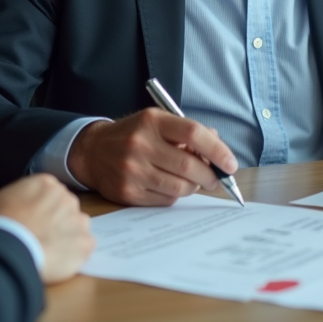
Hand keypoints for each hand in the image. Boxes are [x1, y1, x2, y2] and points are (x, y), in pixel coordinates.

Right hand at [0, 173, 94, 283]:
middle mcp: (66, 197)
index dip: (36, 209)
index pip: (47, 194)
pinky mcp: (85, 243)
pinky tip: (57, 260)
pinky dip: (74, 254)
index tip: (26, 221)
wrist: (5, 252)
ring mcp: (78, 220)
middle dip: (52, 221)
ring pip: (76, 226)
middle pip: (64, 209)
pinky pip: (84, 246)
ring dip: (65, 236)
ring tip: (46, 251)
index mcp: (44, 184)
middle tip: (35, 237)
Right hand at [67, 108, 238, 205]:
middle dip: (210, 176)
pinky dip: (175, 195)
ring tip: (193, 182)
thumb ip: (188, 131)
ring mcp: (132, 170)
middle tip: (216, 179)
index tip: (230, 164)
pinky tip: (170, 185)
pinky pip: (165, 200)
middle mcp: (140, 144)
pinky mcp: (127, 192)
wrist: (92, 151)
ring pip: (179, 187)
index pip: (193, 133)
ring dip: (194, 187)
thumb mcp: (157, 122)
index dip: (218, 150)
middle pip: (189, 165)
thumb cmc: (133, 135)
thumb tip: (218, 149)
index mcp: (152, 121)